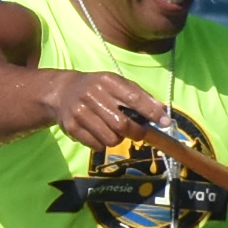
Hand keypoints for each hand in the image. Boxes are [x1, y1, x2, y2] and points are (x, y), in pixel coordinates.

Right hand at [48, 70, 174, 153]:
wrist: (62, 92)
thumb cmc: (98, 88)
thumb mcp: (117, 84)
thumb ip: (139, 96)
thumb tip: (162, 112)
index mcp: (107, 81)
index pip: (133, 98)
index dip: (151, 112)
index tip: (165, 122)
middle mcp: (92, 95)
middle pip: (123, 124)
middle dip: (137, 133)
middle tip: (139, 133)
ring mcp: (80, 112)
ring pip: (111, 139)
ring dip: (118, 139)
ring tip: (114, 129)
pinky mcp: (72, 127)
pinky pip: (97, 146)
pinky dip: (103, 143)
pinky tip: (99, 132)